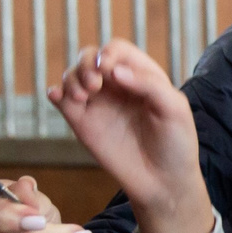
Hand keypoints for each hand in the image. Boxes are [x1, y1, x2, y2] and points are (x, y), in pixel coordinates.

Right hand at [49, 41, 214, 232]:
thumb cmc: (176, 143)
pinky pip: (62, 100)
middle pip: (90, 57)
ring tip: (82, 96)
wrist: (163, 182)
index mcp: (140, 75)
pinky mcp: (82, 123)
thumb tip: (114, 71)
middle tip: (93, 85)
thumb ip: (148, 84)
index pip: (116, 50)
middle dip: (86, 63)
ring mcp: (98, 103)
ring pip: (73, 75)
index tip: (109, 72)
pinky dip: (55, 93)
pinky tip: (59, 97)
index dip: (109, 54)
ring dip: (71, 78)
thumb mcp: (174, 109)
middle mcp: (116, 85)